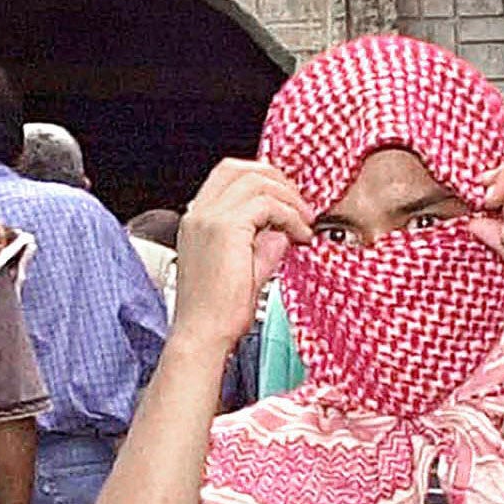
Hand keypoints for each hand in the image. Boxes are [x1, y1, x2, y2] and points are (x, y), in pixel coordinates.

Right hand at [172, 160, 311, 351]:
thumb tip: (282, 231)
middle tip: (302, 206)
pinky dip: (290, 215)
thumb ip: (261, 245)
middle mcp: (199, 213)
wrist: (203, 335)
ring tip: (305, 223)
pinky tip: (299, 235)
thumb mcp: (245, 269)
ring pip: (257, 181)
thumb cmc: (218, 313)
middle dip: (278, 181)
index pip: (229, 175)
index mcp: (198, 220)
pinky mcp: (225, 228)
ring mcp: (209, 218)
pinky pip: (267, 203)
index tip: (288, 200)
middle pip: (242, 168)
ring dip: (289, 198)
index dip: (263, 179)